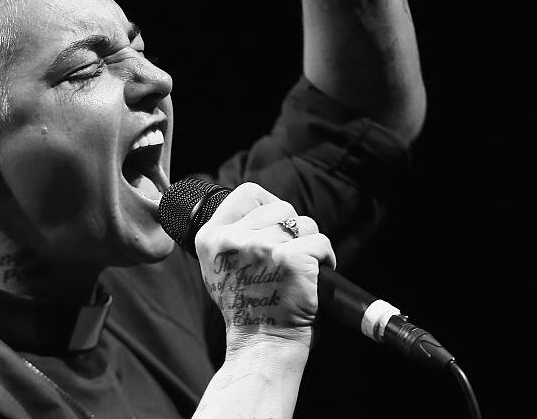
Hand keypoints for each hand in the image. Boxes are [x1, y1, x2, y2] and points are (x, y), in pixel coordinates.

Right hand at [193, 182, 335, 345]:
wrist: (261, 344)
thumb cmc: (247, 307)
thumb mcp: (219, 267)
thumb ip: (232, 235)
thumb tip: (263, 209)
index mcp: (211, 238)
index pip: (248, 193)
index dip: (268, 204)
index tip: (275, 226)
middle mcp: (233, 240)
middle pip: (282, 207)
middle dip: (292, 230)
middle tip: (285, 260)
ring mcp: (263, 248)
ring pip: (305, 223)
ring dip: (309, 245)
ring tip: (297, 270)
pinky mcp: (291, 260)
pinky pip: (321, 242)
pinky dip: (325, 259)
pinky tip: (313, 278)